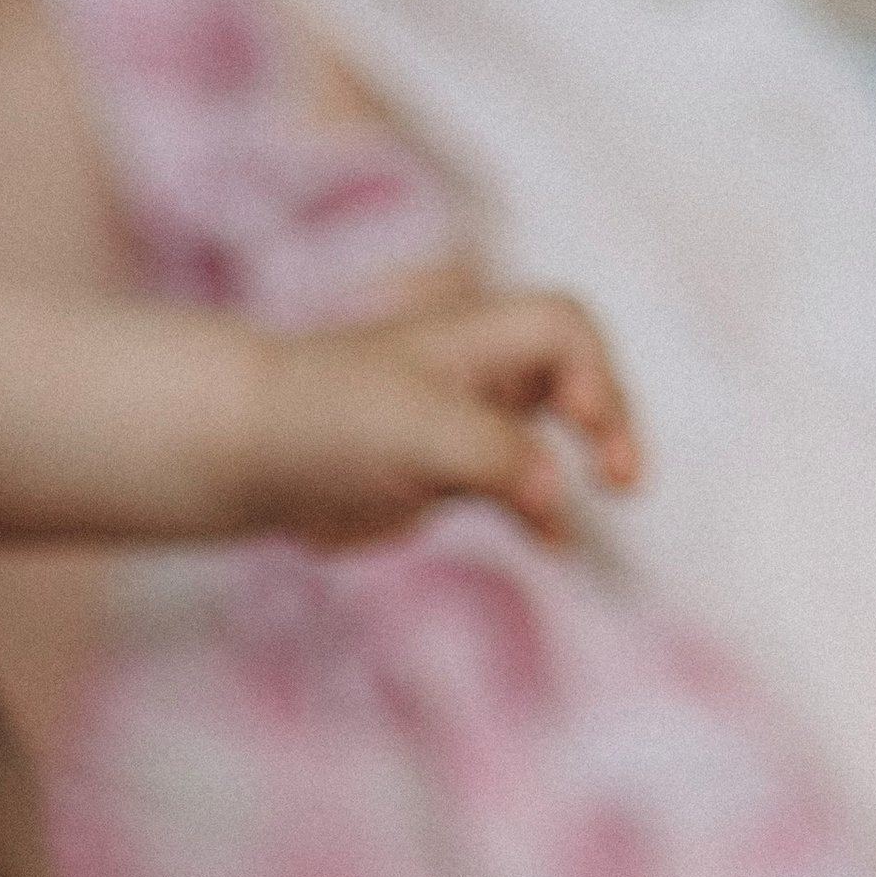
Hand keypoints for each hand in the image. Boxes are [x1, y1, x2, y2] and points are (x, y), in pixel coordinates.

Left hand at [240, 290, 640, 547]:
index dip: (595, 374)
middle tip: (624, 478)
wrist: (251, 458)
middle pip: (573, 382)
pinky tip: (554, 544)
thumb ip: (496, 455)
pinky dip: (541, 514)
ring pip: (547, 442)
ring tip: (606, 506)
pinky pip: (514, 492)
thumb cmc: (327, 418)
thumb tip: (558, 496)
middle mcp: (476, 377)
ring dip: (579, 472)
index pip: (564, 332)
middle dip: (607, 423)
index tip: (590, 431)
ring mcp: (462, 429)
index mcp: (474, 339)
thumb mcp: (420, 427)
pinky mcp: (443, 480)